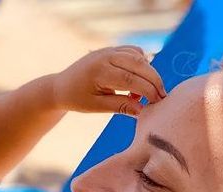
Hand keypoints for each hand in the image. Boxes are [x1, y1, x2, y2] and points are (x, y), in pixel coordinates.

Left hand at [51, 46, 166, 115]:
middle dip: (154, 80)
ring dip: (149, 72)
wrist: (61, 86)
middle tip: (162, 96)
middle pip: (139, 64)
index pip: (130, 79)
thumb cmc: (77, 99)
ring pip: (138, 56)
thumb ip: (119, 106)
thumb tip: (142, 110)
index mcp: (99, 71)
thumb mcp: (96, 107)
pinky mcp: (111, 49)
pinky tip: (139, 79)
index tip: (157, 102)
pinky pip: (133, 52)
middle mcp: (105, 56)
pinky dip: (142, 63)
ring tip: (149, 91)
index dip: (147, 90)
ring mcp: (108, 50)